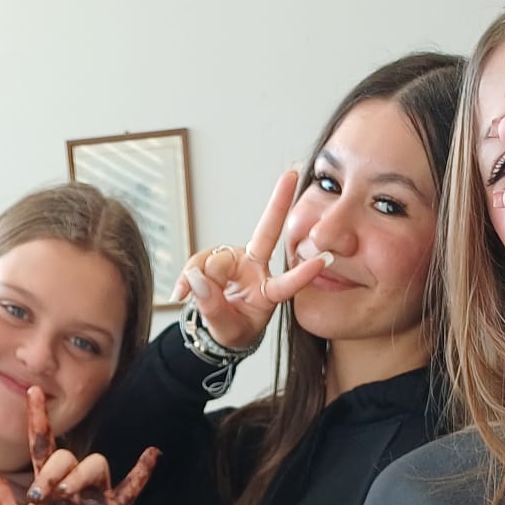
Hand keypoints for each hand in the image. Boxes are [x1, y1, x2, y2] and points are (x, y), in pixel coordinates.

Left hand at [0, 387, 158, 504]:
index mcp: (48, 482)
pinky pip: (131, 487)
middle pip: (69, 456)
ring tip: (66, 496)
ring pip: (96, 464)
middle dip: (54, 471)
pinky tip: (152, 454)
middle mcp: (72, 483)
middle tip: (42, 495)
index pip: (43, 444)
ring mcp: (94, 496)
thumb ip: (1, 497)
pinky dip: (142, 472)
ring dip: (79, 476)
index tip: (32, 393)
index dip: (38, 419)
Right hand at [172, 168, 333, 348]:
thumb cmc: (233, 329)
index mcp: (268, 293)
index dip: (303, 274)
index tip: (324, 260)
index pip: (286, 283)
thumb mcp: (226, 330)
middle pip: (263, 235)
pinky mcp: (216, 257)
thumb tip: (198, 281)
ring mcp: (236, 260)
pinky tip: (180, 294)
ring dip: (200, 277)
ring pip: (216, 258)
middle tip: (291, 174)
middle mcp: (256, 268)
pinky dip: (187, 278)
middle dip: (278, 204)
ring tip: (188, 297)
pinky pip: (198, 262)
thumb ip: (214, 310)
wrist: (217, 327)